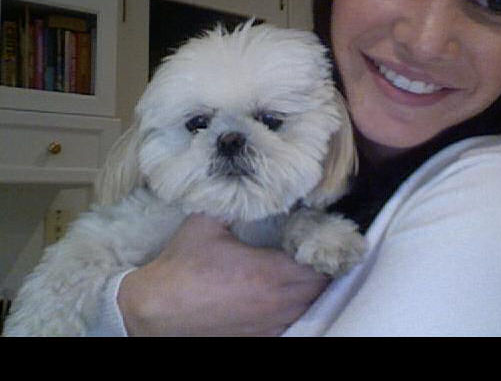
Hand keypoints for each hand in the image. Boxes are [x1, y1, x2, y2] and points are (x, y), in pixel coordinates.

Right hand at [117, 213, 329, 335]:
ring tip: (302, 269)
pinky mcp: (256, 337)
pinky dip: (294, 308)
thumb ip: (235, 202)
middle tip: (313, 249)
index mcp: (267, 272)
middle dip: (321, 269)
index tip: (319, 236)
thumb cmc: (182, 264)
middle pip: (318, 289)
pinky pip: (290, 324)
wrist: (155, 308)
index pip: (317, 267)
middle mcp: (274, 302)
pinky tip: (283, 293)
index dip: (323, 251)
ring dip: (310, 290)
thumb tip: (253, 184)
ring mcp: (266, 324)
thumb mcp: (207, 222)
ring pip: (307, 308)